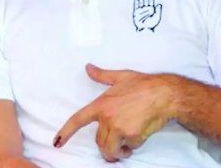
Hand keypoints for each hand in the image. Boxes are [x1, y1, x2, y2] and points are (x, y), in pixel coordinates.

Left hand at [54, 64, 175, 161]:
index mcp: (100, 105)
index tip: (57, 143)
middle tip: (117, 144)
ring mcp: (119, 128)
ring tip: (125, 147)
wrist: (163, 94)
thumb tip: (89, 68)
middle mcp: (107, 118)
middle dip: (107, 145)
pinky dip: (133, 146)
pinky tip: (138, 136)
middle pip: (98, 141)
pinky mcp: (132, 136)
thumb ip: (102, 75)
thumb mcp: (119, 77)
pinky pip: (129, 147)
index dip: (66, 132)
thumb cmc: (143, 84)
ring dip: (117, 152)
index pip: (77, 120)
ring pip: (110, 149)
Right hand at [133, 0, 161, 31]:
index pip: (150, 1)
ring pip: (141, 1)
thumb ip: (158, 10)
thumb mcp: (157, 17)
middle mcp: (146, 9)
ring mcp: (141, 10)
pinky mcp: (136, 12)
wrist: (145, 29)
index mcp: (151, 10)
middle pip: (145, 0)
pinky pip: (136, 4)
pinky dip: (136, 0)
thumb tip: (159, 4)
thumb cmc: (151, 24)